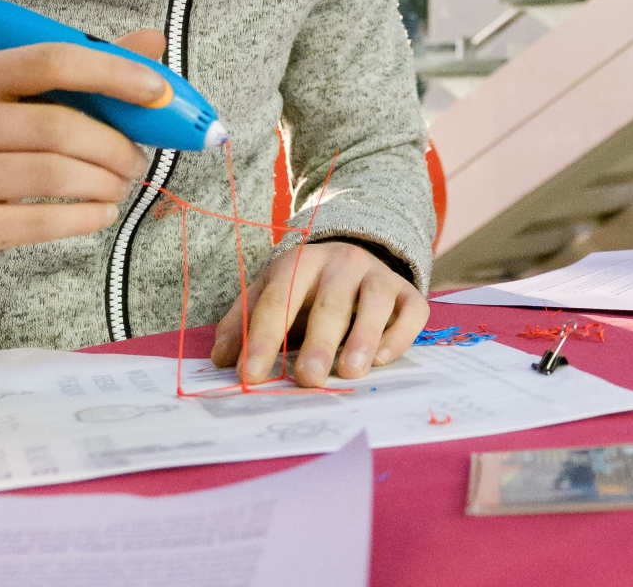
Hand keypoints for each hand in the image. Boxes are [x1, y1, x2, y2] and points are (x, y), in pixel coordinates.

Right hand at [0, 31, 163, 291]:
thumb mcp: (13, 105)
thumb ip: (78, 75)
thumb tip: (150, 40)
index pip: (47, 61)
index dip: (110, 72)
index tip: (156, 91)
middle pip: (55, 126)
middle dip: (114, 145)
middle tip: (137, 161)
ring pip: (50, 174)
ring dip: (103, 182)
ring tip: (120, 186)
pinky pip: (35, 222)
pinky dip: (82, 218)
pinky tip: (100, 214)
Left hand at [211, 241, 428, 385]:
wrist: (355, 253)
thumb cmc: (305, 287)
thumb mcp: (270, 291)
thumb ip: (244, 321)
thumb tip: (221, 359)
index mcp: (301, 262)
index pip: (278, 300)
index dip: (263, 339)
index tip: (250, 376)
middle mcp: (342, 263)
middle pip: (330, 302)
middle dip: (318, 342)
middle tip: (307, 379)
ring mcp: (379, 276)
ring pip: (375, 302)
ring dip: (363, 337)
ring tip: (350, 372)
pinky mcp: (408, 292)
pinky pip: (411, 311)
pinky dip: (400, 335)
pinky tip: (383, 359)